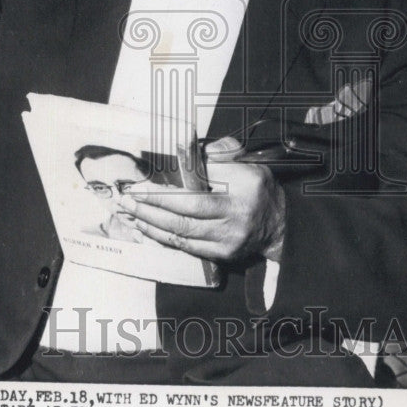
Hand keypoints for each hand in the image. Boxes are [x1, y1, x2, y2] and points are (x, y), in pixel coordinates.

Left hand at [122, 157, 285, 263]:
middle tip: (127, 199)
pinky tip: (147, 228)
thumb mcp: (248, 162)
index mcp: (239, 195)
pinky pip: (186, 248)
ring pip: (181, 236)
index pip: (195, 198)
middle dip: (150, 210)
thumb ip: (222, 152)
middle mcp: (232, 222)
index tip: (141, 186)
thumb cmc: (259, 188)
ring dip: (152, 225)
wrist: (280, 223)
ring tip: (131, 212)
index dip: (164, 196)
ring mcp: (226, 243)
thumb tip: (194, 150)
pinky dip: (164, 238)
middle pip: (183, 220)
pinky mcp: (221, 256)